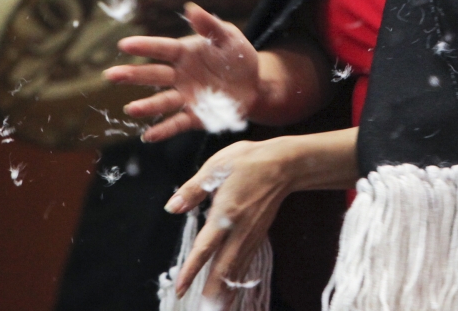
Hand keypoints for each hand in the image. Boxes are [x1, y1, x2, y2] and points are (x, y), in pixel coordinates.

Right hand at [104, 2, 260, 142]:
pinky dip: (164, 129)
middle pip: (154, 75)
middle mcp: (180, 75)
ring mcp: (186, 96)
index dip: (144, 47)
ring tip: (130, 109)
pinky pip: (178, 123)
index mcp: (186, 52)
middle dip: (132, 74)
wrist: (255, 85)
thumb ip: (211, 25)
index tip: (123, 44)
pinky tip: (148, 135)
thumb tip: (191, 8)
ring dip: (147, 106)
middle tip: (110, 75)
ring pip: (162, 101)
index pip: (162, 48)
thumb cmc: (238, 56)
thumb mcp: (229, 37)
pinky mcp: (196, 116)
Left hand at [164, 138, 295, 300]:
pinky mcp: (258, 236)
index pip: (205, 248)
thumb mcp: (217, 167)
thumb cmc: (250, 162)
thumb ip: (193, 189)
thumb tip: (171, 206)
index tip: (180, 289)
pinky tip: (232, 289)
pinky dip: (238, 280)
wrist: (285, 164)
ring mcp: (252, 235)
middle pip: (224, 269)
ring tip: (217, 308)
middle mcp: (240, 230)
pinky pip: (246, 264)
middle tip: (203, 309)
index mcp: (226, 214)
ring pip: (237, 270)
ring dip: (226, 291)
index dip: (192, 270)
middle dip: (213, 292)